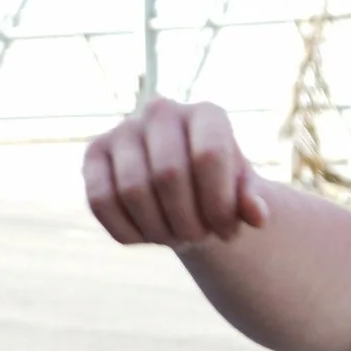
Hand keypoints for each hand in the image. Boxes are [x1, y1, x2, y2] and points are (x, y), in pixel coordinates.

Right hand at [86, 98, 269, 248]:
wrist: (185, 187)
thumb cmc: (218, 189)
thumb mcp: (241, 195)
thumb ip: (251, 201)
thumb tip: (257, 215)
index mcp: (206, 114)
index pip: (208, 156)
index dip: (218, 205)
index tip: (227, 231)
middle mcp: (160, 111)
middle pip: (168, 175)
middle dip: (186, 222)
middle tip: (198, 239)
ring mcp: (123, 130)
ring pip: (132, 190)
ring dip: (158, 229)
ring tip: (177, 238)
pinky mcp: (93, 155)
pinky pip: (101, 201)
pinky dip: (128, 231)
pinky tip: (149, 236)